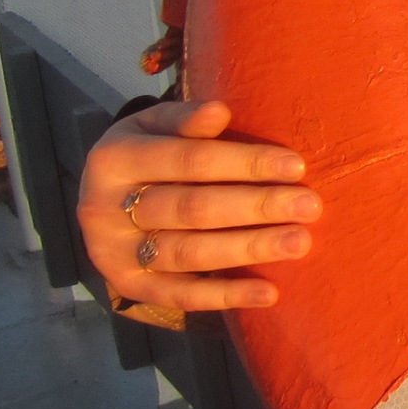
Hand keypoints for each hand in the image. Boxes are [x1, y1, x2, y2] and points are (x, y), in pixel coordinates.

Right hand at [77, 99, 318, 310]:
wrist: (98, 201)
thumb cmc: (145, 154)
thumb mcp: (152, 126)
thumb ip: (183, 119)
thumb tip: (219, 112)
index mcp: (114, 159)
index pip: (190, 160)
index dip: (245, 163)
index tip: (296, 166)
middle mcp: (106, 209)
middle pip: (192, 209)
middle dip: (256, 207)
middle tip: (309, 205)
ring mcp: (114, 253)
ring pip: (188, 253)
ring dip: (248, 249)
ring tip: (300, 242)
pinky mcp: (128, 287)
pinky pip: (180, 296)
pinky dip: (226, 296)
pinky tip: (269, 292)